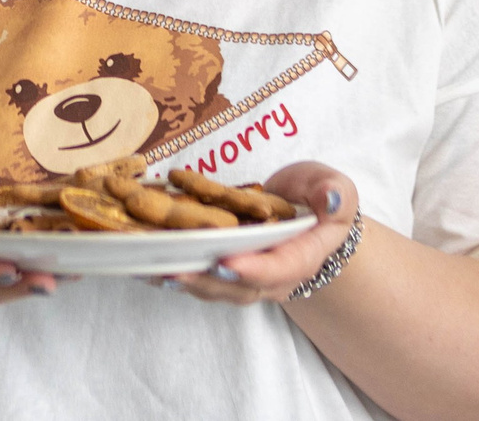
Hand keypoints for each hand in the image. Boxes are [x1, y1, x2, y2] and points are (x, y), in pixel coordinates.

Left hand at [153, 163, 357, 305]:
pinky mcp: (223, 271)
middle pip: (238, 288)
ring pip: (213, 288)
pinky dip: (171, 273)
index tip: (226, 262)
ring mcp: (246, 278)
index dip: (252, 269)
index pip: (279, 269)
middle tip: (176, 270)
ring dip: (182, 280)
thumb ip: (334, 195)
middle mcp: (272, 277)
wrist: (310, 218)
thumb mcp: (337, 191)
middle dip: (206, 280)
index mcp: (302, 257)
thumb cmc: (322, 202)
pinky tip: (142, 264)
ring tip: (150, 268)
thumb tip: (329, 199)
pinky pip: (198, 277)